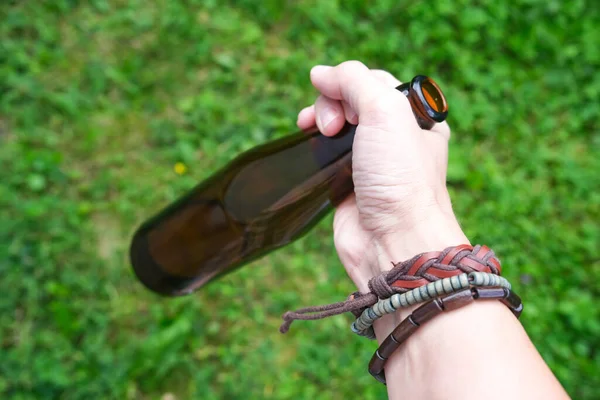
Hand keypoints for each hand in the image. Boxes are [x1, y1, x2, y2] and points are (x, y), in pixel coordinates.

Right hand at [297, 61, 468, 291]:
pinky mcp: (347, 184)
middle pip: (352, 101)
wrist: (393, 240)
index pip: (375, 82)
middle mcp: (394, 138)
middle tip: (334, 126)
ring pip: (336, 126)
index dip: (351, 83)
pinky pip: (326, 154)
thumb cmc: (401, 179)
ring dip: (320, 120)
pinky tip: (309, 145)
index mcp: (415, 118)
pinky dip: (315, 146)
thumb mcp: (386, 112)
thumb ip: (353, 81)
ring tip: (317, 132)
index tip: (341, 101)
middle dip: (333, 103)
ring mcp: (370, 162)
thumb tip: (320, 72)